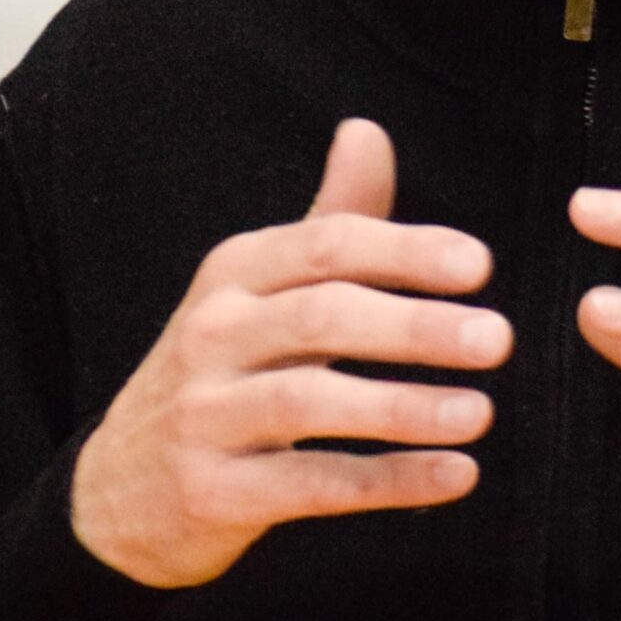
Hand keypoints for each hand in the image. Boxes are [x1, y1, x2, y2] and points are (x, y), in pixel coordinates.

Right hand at [71, 119, 510, 587]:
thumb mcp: (261, 289)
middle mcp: (212, 333)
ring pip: (310, 402)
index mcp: (235, 272)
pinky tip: (457, 475)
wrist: (122, 490)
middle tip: (498, 338)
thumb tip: (366, 129)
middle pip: (321, 317)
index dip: (404, 251)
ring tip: (482, 412)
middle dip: (414, 326)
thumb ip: (329, 219)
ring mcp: (204, 416)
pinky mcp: (212, 492)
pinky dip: (388, 482)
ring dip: (404, 408)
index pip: (325, 245)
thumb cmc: (223, 369)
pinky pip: (311, 484)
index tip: (480, 265)